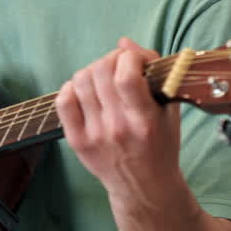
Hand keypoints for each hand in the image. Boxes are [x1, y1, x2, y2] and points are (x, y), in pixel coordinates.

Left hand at [55, 37, 180, 204]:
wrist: (144, 187)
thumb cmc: (161, 146)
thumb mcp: (168, 111)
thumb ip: (153, 75)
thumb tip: (124, 43)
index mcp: (145, 121)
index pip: (126, 77)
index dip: (129, 57)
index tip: (136, 60)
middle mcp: (117, 127)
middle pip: (100, 72)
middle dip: (112, 58)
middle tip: (120, 64)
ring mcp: (93, 135)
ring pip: (80, 81)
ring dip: (93, 70)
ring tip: (104, 77)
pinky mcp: (76, 141)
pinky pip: (63, 101)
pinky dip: (72, 88)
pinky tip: (85, 90)